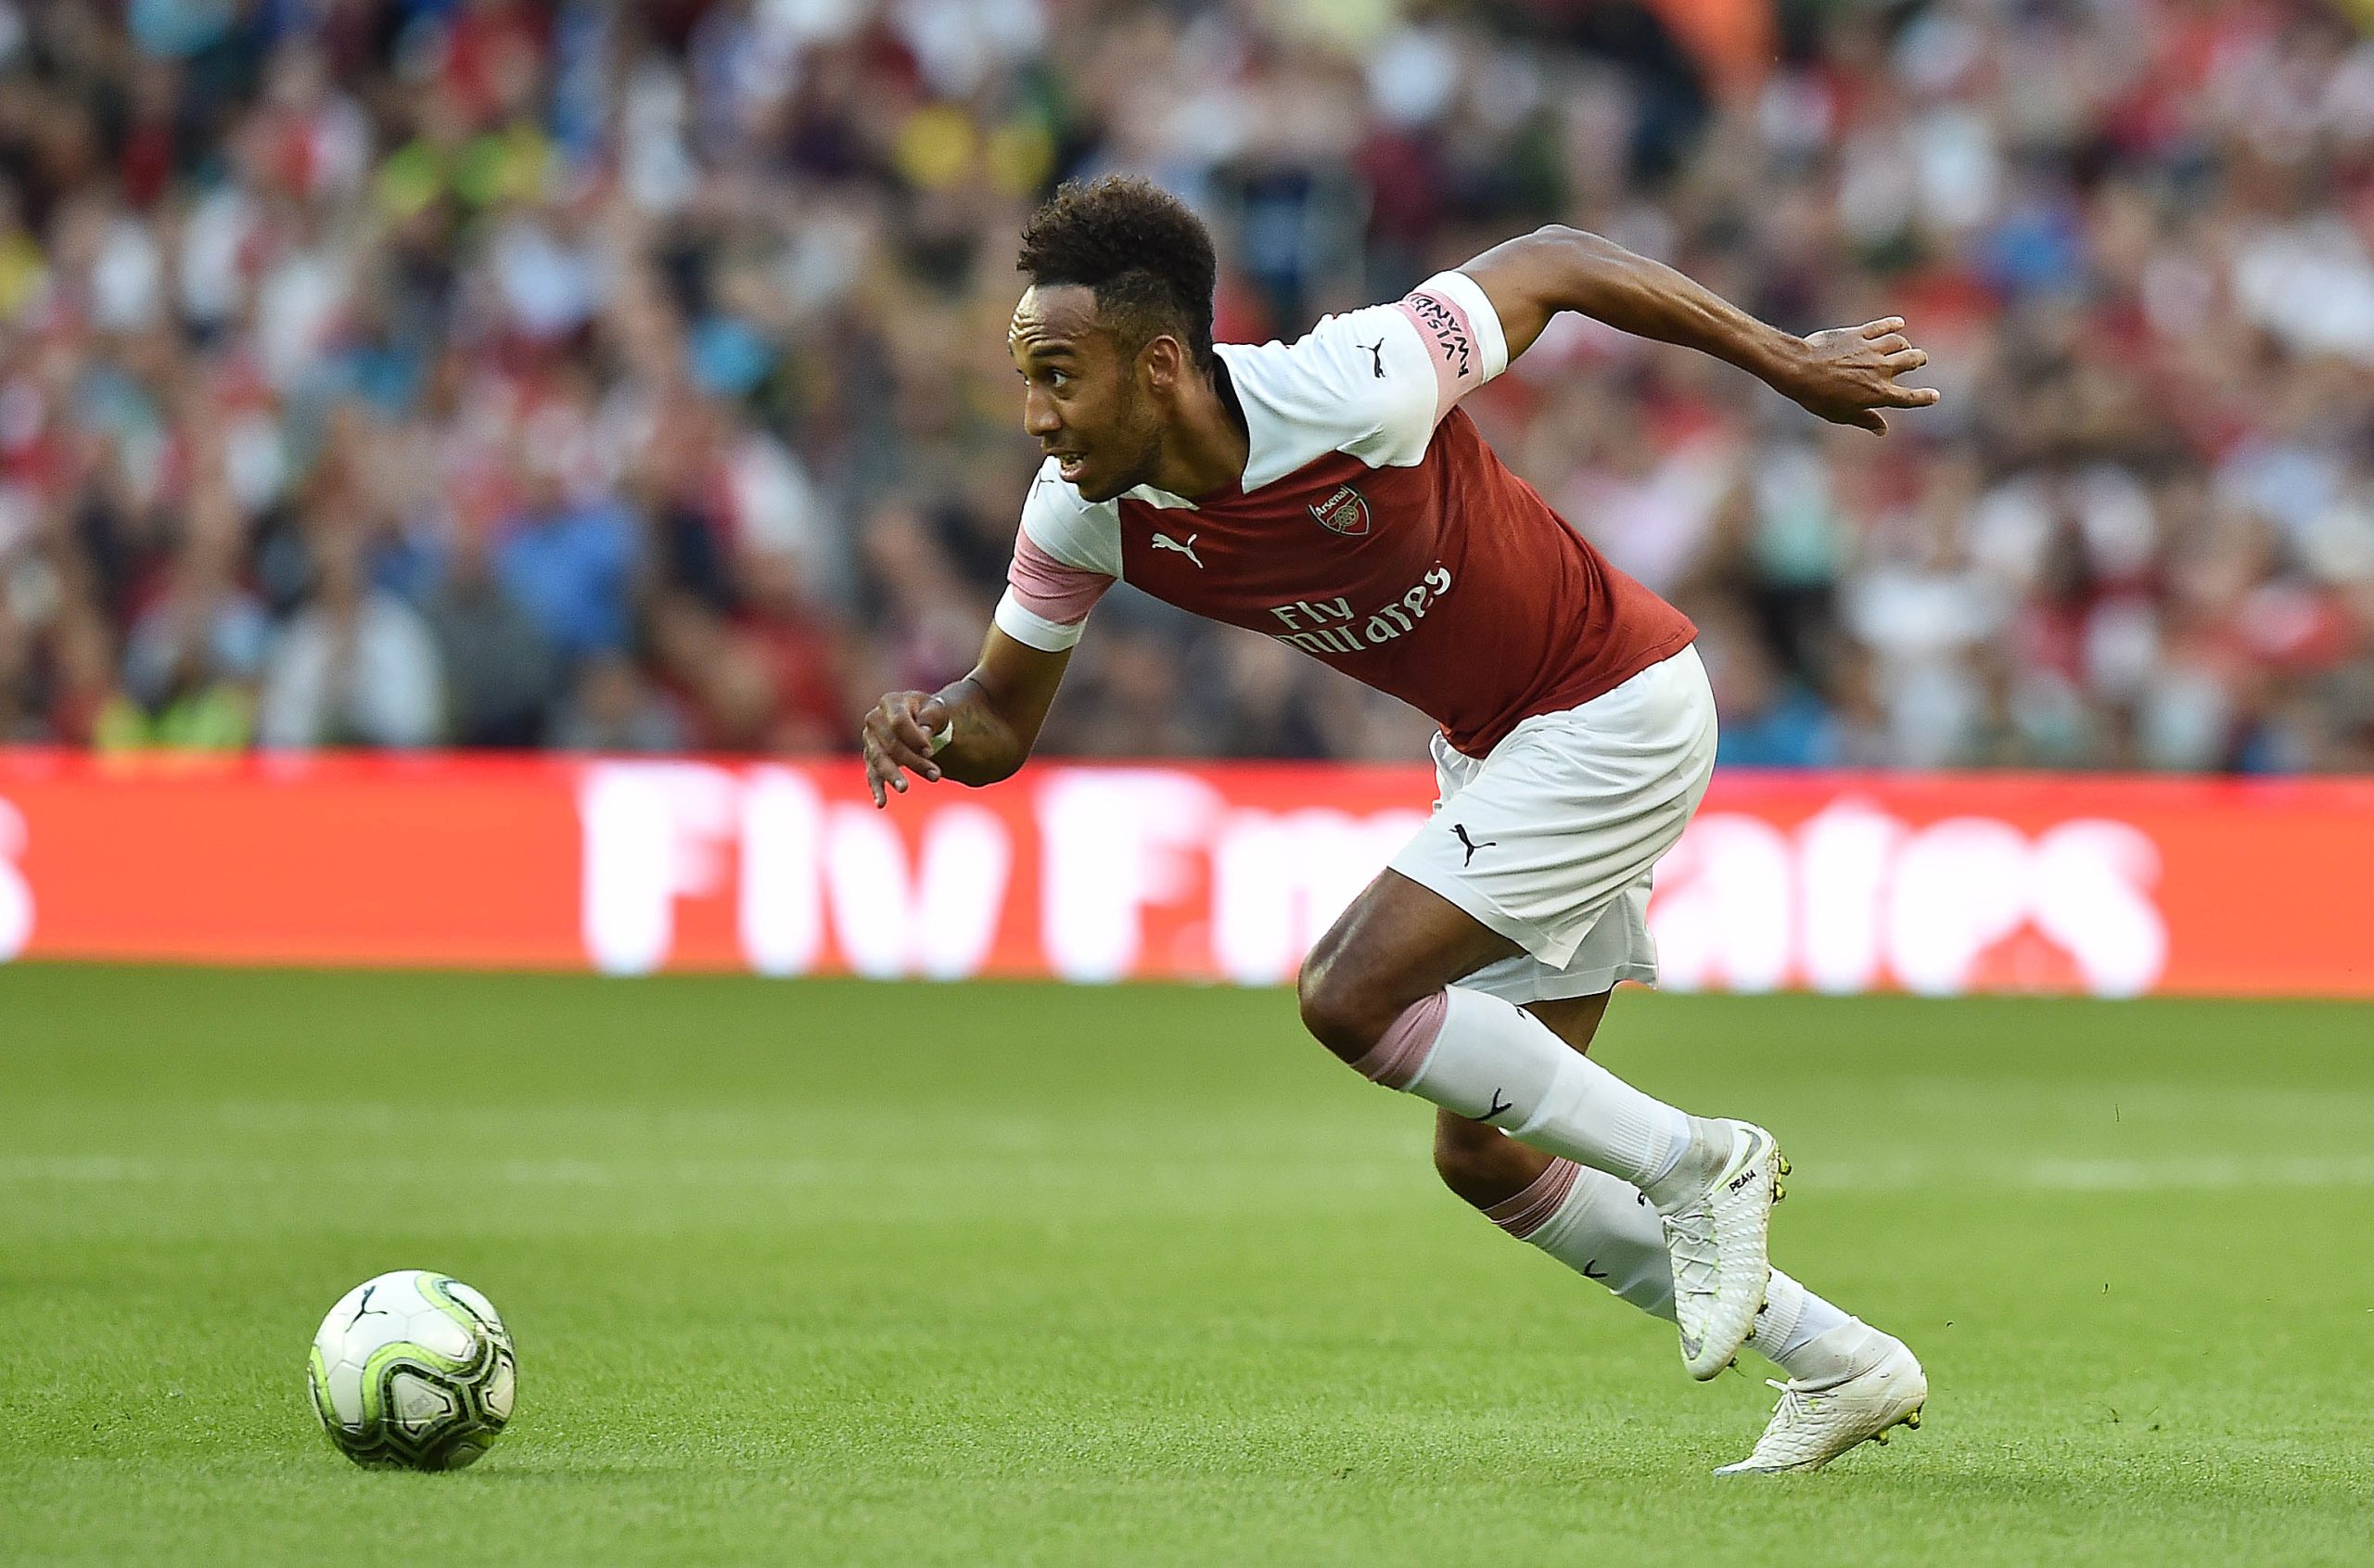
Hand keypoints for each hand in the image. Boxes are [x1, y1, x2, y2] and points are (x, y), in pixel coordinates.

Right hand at [861, 690, 949, 806]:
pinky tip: (881, 803)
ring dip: (894, 775)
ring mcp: (869, 739)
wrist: (919, 718)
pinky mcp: (870, 758)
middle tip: (936, 775)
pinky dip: (877, 789)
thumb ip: (931, 719)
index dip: (914, 738)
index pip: (899, 722)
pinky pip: (872, 774)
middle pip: (891, 744)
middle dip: (914, 761)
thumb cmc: (928, 713)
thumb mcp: (936, 710)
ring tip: (905, 788)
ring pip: (880, 760)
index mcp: (891, 702)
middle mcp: (874, 719)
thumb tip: (924, 737)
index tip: (931, 751)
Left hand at [1778, 318, 1940, 433]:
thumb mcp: (1842, 414)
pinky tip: (1899, 323)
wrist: (1800, 369)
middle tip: (1918, 360)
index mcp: (1879, 393)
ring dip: (1904, 344)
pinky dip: (1893, 324)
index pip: (1909, 397)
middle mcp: (1881, 369)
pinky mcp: (1859, 334)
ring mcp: (1871, 349)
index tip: (1934, 396)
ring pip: (1899, 342)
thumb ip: (1865, 420)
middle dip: (1918, 360)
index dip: (1925, 397)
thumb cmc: (1818, 397)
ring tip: (1903, 345)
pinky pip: (1882, 326)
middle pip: (1912, 361)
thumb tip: (1882, 430)